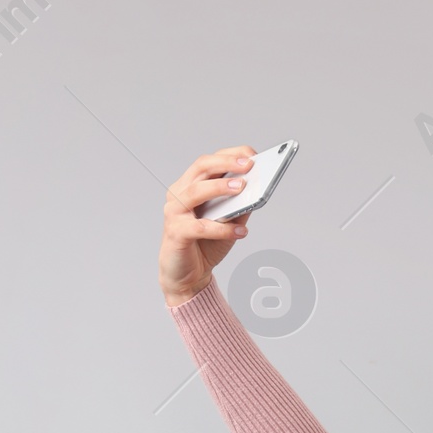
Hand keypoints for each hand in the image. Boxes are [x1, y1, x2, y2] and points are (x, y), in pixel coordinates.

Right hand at [159, 147, 256, 306]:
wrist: (187, 278)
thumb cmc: (205, 246)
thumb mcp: (228, 223)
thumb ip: (239, 207)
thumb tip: (258, 191)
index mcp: (190, 185)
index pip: (209, 162)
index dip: (230, 155)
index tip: (252, 155)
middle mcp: (179, 193)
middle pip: (202, 168)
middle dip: (226, 163)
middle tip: (249, 164)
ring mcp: (175, 212)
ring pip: (197, 191)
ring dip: (221, 187)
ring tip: (243, 187)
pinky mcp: (176, 233)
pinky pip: (201, 227)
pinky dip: (222, 228)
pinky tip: (241, 232)